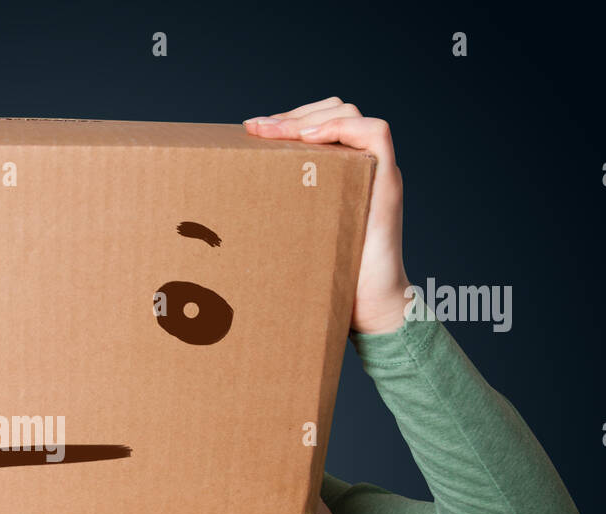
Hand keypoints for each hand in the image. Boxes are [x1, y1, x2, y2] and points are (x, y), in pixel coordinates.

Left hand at [244, 98, 409, 334]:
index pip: (319, 124)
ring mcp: (377, 172)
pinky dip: (341, 128)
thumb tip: (218, 226)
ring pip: (349, 115)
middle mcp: (362, 167)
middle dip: (291, 115)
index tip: (251, 130)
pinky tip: (309, 139)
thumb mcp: (295, 239)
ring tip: (275, 133)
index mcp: (341, 174)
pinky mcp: (387, 184)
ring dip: (308, 117)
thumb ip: (276, 219)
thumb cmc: (329, 280)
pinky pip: (376, 133)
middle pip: (332, 112)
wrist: (368, 309)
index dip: (287, 121)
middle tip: (256, 130)